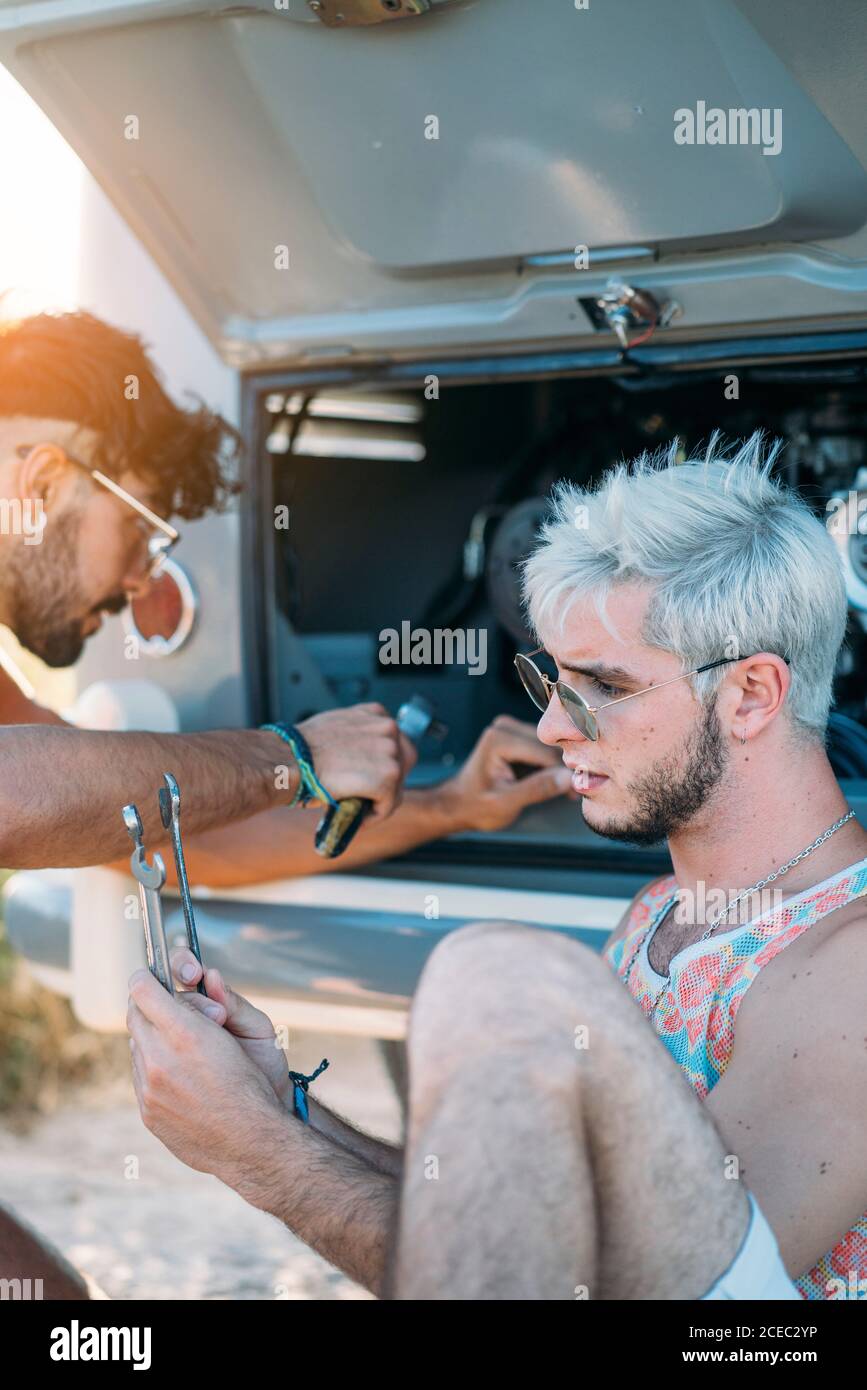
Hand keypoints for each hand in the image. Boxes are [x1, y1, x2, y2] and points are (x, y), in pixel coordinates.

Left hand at [127, 968, 283, 1184]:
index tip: (148, 976)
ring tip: (178, 1047)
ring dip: (151, 1041)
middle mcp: (159, 1059)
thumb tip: (198, 980)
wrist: (250, 1141)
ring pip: (136, 1048)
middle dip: (148, 1007)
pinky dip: (153, 1070)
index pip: (143, 990)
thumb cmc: (253, 1082)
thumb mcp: (244, 1031)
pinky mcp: (147, 1112)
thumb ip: (214, 1002)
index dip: (146, 979)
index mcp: (184, 1033)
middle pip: (135, 1018)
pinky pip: (140, 1079)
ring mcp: (149, 1088)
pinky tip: (178, 1076)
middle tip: (164, 1006)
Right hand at [297, 704, 415, 819]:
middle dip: (389, 782)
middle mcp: (389, 729)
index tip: (372, 777)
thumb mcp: (335, 727)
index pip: (395, 741)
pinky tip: (358, 818)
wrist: (290, 759)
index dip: (385, 763)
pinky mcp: (387, 777)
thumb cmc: (301, 749)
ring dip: (379, 801)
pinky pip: (388, 805)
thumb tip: (359, 757)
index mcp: (376, 714)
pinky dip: (374, 816)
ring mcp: (390, 752)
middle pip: (403, 762)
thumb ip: (355, 737)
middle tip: (370, 797)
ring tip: (359, 810)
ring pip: (396, 787)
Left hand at [438, 714, 572, 831]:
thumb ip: (537, 789)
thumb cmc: (475, 806)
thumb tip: (571, 779)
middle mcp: (506, 727)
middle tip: (578, 793)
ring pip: (552, 747)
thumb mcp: (506, 803)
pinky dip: (554, 766)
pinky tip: (559, 783)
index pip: (546, 753)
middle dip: (566, 770)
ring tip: (570, 791)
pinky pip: (546, 749)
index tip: (581, 791)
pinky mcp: (518, 736)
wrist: (458, 804)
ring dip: (563, 768)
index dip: (566, 772)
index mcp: (499, 739)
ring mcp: (512, 729)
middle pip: (551, 747)